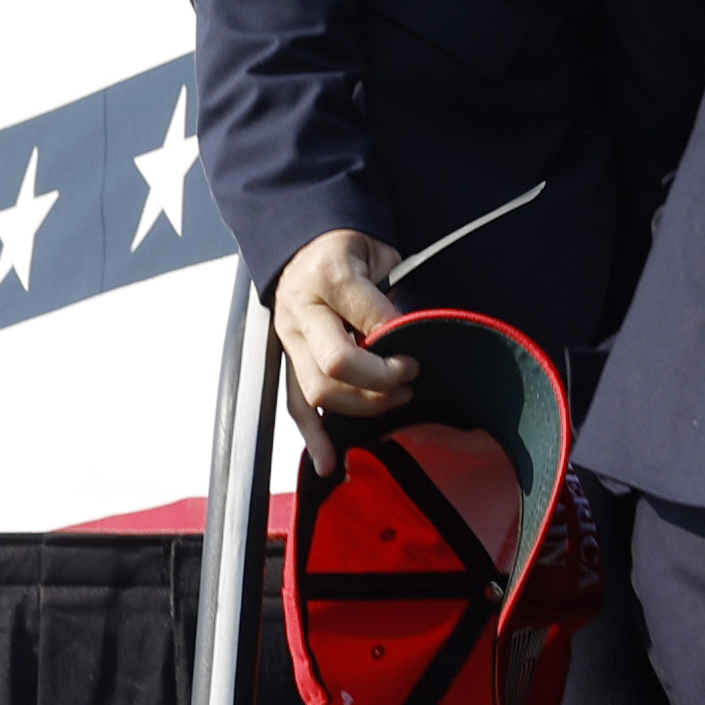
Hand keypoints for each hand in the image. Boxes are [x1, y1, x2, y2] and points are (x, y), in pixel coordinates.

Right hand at [271, 229, 414, 476]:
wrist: (304, 243)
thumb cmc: (349, 247)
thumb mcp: (377, 252)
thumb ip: (387, 293)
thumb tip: (404, 335)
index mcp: (329, 276)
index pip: (367, 316)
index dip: (396, 337)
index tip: (418, 348)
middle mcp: (301, 312)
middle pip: (336, 363)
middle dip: (380, 379)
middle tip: (410, 375)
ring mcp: (288, 341)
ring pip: (315, 391)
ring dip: (360, 406)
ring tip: (397, 401)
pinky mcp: (286, 362)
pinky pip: (294, 405)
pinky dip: (312, 436)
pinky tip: (329, 461)